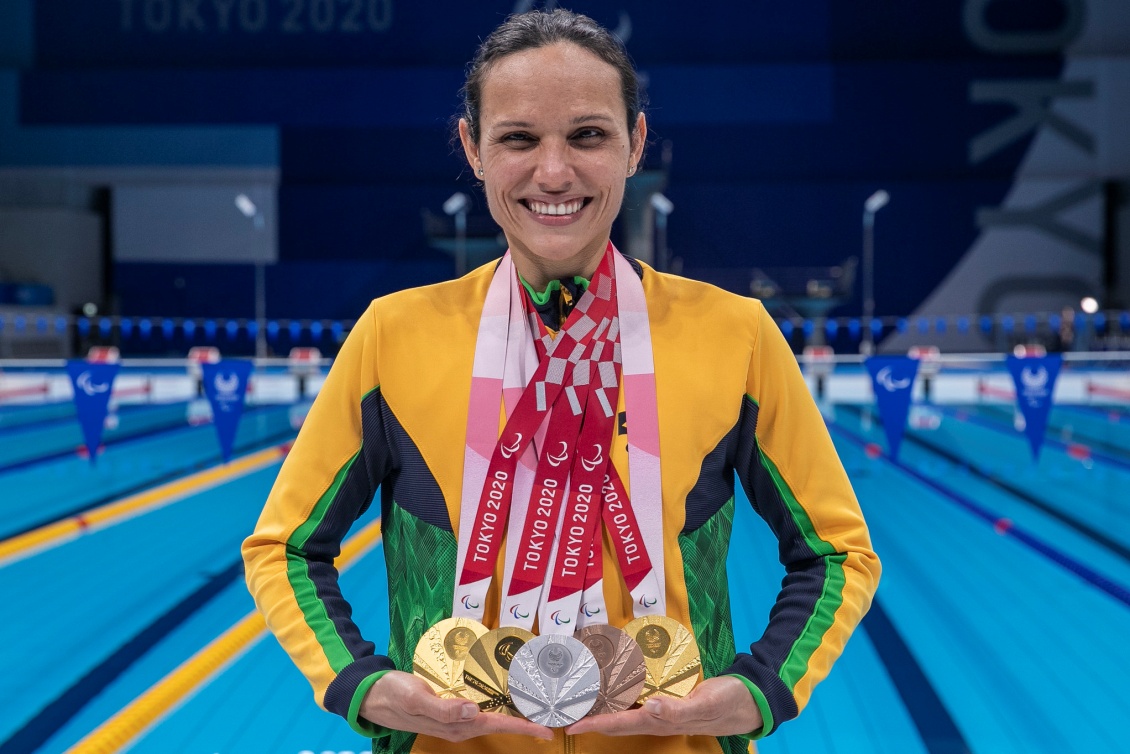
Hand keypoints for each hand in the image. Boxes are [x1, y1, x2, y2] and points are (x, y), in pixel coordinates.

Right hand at [359, 671, 553, 742]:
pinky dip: (495, 702)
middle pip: (500, 722)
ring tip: (535, 703)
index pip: (497, 725)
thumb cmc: (394, 695)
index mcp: (456, 724)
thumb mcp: (416, 698)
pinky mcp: (450, 707)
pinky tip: (504, 694)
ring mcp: (455, 717)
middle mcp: (460, 724)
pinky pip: (479, 707)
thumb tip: (474, 711)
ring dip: (512, 711)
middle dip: (525, 720)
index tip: (547, 730)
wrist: (373, 694)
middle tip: (551, 713)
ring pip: (491, 715)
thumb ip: (444, 708)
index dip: (523, 727)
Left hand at [565, 676, 761, 737]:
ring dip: (603, 708)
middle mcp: (657, 718)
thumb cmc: (728, 701)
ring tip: (580, 698)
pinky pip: (637, 700)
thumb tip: (652, 707)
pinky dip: (620, 694)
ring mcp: (661, 711)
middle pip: (616, 721)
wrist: (749, 700)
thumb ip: (680, 709)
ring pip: (624, 712)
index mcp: (662, 720)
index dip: (595, 724)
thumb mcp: (707, 703)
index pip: (621, 723)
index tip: (571, 724)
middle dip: (591, 717)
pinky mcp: (667, 701)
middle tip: (566, 709)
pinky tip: (611, 686)